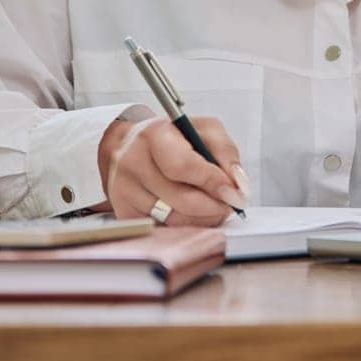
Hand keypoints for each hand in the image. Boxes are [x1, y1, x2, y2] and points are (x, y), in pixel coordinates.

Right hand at [96, 115, 248, 226]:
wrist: (132, 147)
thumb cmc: (173, 139)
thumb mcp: (204, 130)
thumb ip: (225, 152)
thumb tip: (237, 185)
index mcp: (154, 134)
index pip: (182, 166)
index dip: (212, 182)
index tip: (234, 193)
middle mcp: (133, 162)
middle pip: (181, 199)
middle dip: (214, 206)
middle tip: (229, 204)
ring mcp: (124, 190)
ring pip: (174, 220)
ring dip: (202, 218)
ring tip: (212, 206)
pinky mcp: (123, 212)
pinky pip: (163, 230)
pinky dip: (185, 225)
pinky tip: (190, 213)